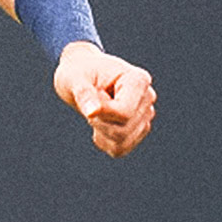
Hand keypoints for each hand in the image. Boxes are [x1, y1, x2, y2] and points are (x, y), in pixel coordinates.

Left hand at [53, 40, 155, 157]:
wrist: (83, 76)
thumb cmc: (78, 73)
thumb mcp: (74, 79)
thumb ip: (84, 94)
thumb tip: (92, 111)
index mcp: (138, 79)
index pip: (125, 113)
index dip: (102, 115)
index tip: (87, 103)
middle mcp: (147, 97)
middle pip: (124, 130)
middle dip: (99, 122)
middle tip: (89, 104)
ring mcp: (146, 114)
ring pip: (123, 142)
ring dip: (101, 131)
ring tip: (95, 111)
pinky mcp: (139, 128)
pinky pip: (121, 149)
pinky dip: (104, 141)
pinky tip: (99, 124)